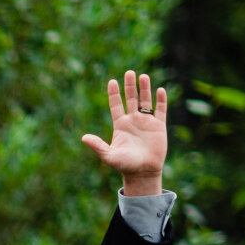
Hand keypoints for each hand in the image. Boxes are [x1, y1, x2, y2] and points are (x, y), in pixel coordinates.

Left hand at [81, 70, 166, 194]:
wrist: (142, 172)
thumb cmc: (124, 165)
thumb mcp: (108, 155)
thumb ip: (97, 146)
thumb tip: (83, 138)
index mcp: (120, 125)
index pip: (116, 105)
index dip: (114, 93)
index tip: (112, 81)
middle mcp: (133, 120)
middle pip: (131, 99)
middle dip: (130, 86)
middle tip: (129, 72)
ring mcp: (146, 122)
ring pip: (145, 101)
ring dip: (144, 89)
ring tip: (143, 76)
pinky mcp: (159, 126)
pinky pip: (160, 110)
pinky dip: (161, 100)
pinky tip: (160, 90)